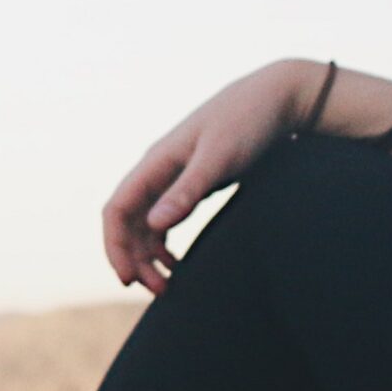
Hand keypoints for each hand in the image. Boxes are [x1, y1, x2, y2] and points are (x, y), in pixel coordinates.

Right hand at [101, 58, 313, 297]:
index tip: (128, 280)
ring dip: (148, 255)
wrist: (276, 98)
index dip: (115, 246)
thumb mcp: (219, 158)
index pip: (117, 209)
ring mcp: (175, 175)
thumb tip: (153, 225)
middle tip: (158, 292)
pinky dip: (164, 243)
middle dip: (134, 258)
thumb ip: (187, 191)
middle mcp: (159, 169)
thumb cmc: (247, 123)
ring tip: (166, 287)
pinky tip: (177, 264)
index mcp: (157, 161)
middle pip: (128, 221)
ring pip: (145, 223)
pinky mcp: (193, 181)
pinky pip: (165, 217)